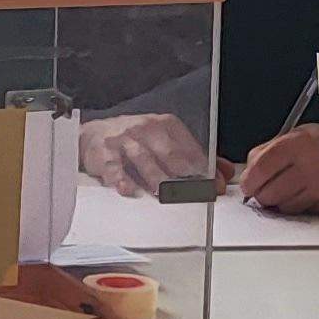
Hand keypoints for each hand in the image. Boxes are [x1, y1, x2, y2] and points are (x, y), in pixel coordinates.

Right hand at [79, 114, 212, 197]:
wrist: (93, 135)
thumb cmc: (134, 140)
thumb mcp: (164, 141)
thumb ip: (195, 158)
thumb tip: (225, 172)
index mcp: (166, 125)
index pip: (190, 149)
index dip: (204, 170)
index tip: (214, 187)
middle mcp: (147, 129)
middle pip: (169, 153)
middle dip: (184, 175)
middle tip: (194, 193)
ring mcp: (124, 140)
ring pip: (143, 159)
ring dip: (155, 176)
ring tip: (164, 193)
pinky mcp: (104, 153)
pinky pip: (113, 166)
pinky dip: (120, 178)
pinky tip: (127, 190)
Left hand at [236, 125, 318, 213]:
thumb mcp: (303, 133)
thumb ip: (273, 149)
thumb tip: (250, 168)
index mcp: (298, 143)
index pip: (260, 167)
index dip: (250, 181)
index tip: (248, 186)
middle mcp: (309, 164)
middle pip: (268, 192)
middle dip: (263, 196)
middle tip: (266, 193)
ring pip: (284, 206)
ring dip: (282, 204)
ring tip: (292, 192)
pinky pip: (304, 212)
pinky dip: (301, 208)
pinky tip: (309, 196)